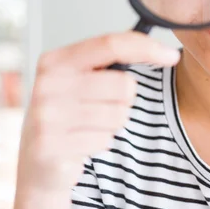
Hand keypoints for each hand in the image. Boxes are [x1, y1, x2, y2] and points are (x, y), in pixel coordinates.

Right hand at [12, 32, 179, 208]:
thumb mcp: (80, 81)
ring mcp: (47, 116)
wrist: (38, 165)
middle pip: (123, 84)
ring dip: (113, 124)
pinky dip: (102, 142)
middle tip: (103, 107)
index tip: (171, 56)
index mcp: (56, 60)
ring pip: (119, 114)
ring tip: (90, 126)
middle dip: (125, 99)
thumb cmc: (68, 116)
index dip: (146, 48)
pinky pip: (106, 139)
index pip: (111, 44)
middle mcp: (48, 84)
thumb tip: (156, 48)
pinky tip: (83, 143)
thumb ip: (109, 61)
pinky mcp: (51, 145)